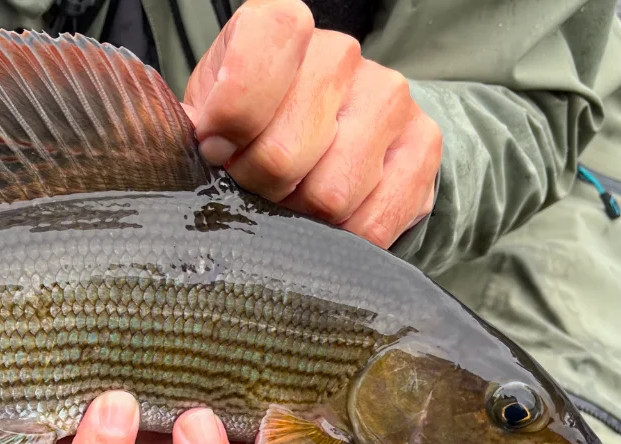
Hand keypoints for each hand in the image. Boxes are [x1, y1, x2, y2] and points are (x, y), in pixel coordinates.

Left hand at [183, 0, 441, 248]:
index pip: (255, 67)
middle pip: (284, 154)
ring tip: (290, 200)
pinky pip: (373, 222)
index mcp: (280, 28)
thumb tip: (196, 146)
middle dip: (258, 186)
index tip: (217, 149)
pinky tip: (325, 220)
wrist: (334, 128)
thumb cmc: (256, 119)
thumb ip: (200, 123)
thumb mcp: (214, 107)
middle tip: (252, 187)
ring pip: (330, 195)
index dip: (230, 120)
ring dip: (299, 215)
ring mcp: (388, 97)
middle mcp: (339, 53)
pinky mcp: (424, 144)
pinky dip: (340, 238)